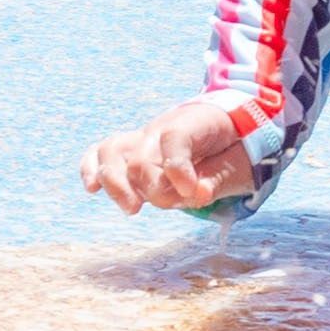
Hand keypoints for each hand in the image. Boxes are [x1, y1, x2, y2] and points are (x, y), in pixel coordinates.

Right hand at [80, 97, 254, 215]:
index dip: (179, 168)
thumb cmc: (232, 146)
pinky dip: (91, 168)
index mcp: (193, 122)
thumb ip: (218, 178)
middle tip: (175, 204)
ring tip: (133, 208)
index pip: (174, 138)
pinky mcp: (129, 151)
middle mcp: (160, 128)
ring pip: (112, 152)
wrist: (225, 127)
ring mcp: (141, 138)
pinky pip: (100, 153)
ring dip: (116, 184)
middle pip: (141, 156)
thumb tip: (197, 194)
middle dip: (155, 189)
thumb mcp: (238, 161)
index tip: (192, 192)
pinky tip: (92, 188)